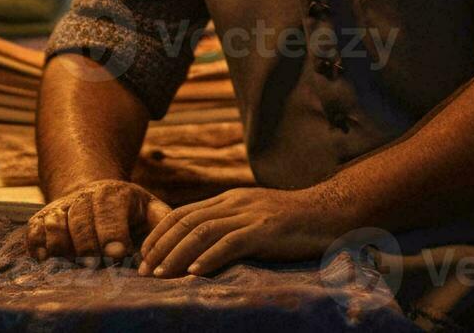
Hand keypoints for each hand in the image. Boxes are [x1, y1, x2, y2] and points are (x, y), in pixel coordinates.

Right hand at [26, 180, 170, 262]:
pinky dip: (37, 242)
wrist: (97, 192)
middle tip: (92, 263)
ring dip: (61, 243)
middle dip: (86, 243)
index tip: (117, 253)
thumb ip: (163, 225)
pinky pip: (35, 228)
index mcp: (116, 194)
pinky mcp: (44, 216)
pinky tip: (44, 259)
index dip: (113, 232)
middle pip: (81, 218)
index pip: (111, 211)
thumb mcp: (152, 210)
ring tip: (68, 263)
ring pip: (56, 221)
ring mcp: (63, 205)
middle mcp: (86, 195)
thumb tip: (169, 249)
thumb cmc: (131, 211)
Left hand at [137, 184, 357, 278]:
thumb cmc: (292, 222)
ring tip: (161, 274)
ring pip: (203, 231)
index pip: (183, 213)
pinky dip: (210, 258)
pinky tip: (196, 272)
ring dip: (177, 254)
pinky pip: (232, 242)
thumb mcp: (254, 217)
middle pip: (187, 221)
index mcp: (229, 199)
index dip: (159, 233)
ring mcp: (250, 214)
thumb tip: (199, 248)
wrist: (330, 213)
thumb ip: (229, 226)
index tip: (144, 255)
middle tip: (144, 270)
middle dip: (161, 246)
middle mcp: (235, 203)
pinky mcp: (266, 229)